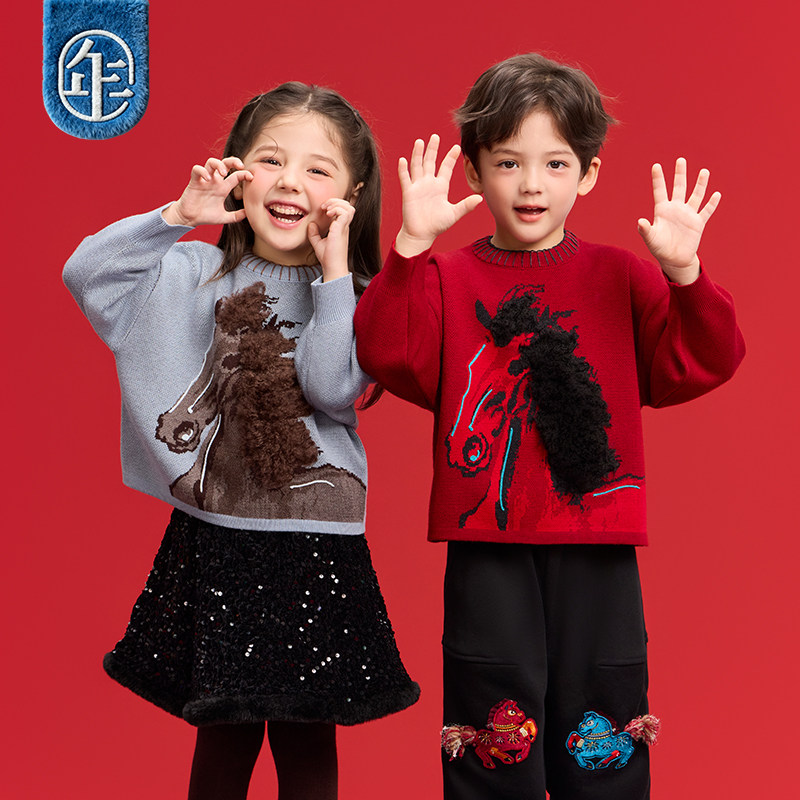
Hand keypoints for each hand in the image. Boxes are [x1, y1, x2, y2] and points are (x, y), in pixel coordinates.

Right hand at [162, 157, 252, 226]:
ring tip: (223, 173)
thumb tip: (248, 214)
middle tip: (240, 166)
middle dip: (233, 161)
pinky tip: (207, 179)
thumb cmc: (206, 216)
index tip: (250, 177)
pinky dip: (202, 171)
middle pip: (224, 163)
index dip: (244, 174)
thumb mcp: (224, 217)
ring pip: (211, 162)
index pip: (236, 175)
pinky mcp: (194, 182)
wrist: (190, 219)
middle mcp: (215, 181)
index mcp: (223, 188)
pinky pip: (196, 170)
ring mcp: (204, 180)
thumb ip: (236, 216)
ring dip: (218, 164)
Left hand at [308, 198, 354, 280]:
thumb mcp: (318, 243)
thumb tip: (311, 224)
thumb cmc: (328, 258)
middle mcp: (344, 226)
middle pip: (348, 206)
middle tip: (324, 207)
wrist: (332, 267)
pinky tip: (328, 214)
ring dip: (337, 204)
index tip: (322, 209)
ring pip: (349, 207)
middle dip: (336, 201)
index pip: (343, 210)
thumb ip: (314, 233)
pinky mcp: (341, 230)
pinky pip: (344, 213)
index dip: (334, 205)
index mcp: (340, 228)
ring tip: (327, 209)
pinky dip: (336, 209)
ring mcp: (344, 228)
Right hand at [395, 134, 481, 256]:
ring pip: (417, 166)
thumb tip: (480, 199)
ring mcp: (418, 187)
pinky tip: (403, 160)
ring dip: (418, 154)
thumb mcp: (454, 214)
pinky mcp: (408, 193)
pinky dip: (403, 170)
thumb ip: (466, 205)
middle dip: (433, 149)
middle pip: (430, 162)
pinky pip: (405, 179)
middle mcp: (429, 184)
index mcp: (440, 187)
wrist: (422, 235)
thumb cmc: (437, 225)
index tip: (457, 147)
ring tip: (420, 142)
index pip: (446, 168)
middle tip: (435, 136)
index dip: (450, 157)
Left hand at [638, 157, 720, 284]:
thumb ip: (645, 230)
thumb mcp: (651, 239)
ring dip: (700, 184)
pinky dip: (712, 203)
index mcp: (662, 210)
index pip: (660, 191)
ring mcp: (688, 214)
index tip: (656, 165)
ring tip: (704, 171)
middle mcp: (676, 209)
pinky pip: (706, 211)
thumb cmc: (659, 248)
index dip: (658, 179)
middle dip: (680, 174)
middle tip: (680, 160)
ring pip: (696, 195)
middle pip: (679, 188)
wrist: (674, 259)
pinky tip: (716, 194)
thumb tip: (640, 221)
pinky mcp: (698, 223)